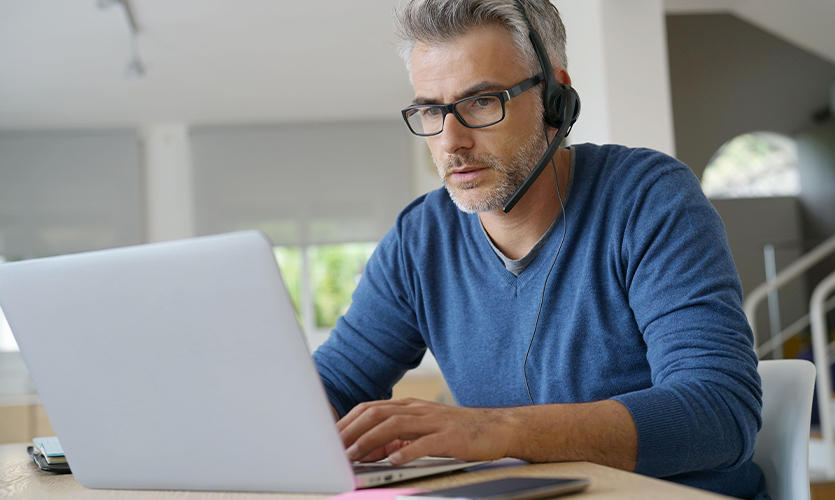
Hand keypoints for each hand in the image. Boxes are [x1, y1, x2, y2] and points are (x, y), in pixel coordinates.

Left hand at [337, 398, 512, 464]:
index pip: (371, 409)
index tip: (329, 439)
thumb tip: (368, 451)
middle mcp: (418, 410)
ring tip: (354, 454)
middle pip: (378, 413)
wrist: (497, 428)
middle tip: (333, 449)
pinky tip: (394, 460)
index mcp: (409, 407)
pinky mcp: (451, 436)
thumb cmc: (457, 432)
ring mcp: (434, 421)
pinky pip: (426, 442)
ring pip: (396, 425)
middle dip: (352, 430)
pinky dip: (408, 450)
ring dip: (371, 439)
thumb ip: (397, 438)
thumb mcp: (423, 431)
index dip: (348, 422)